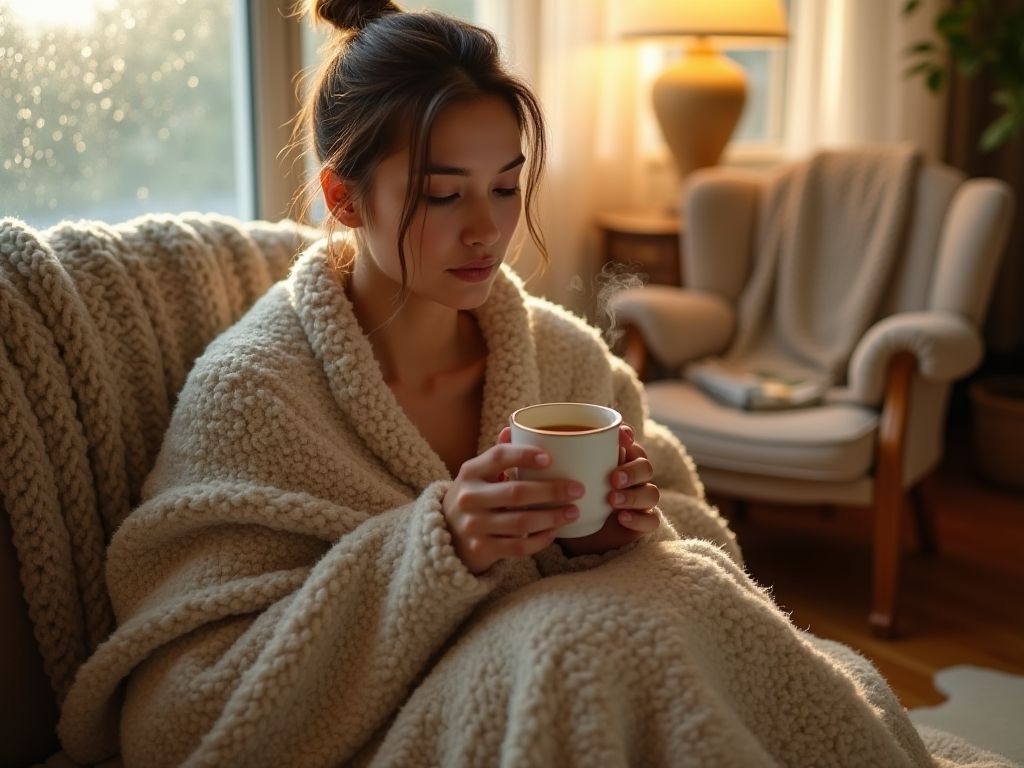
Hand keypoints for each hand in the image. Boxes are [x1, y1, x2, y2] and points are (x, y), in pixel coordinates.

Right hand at [442, 427, 584, 573]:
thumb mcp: (479, 473)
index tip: (550, 458)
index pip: (498, 457)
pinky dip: (539, 540)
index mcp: (470, 471)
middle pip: (516, 493)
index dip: (525, 455)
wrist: (447, 534)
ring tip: (573, 512)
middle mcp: (469, 498)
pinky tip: (554, 532)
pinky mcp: (481, 549)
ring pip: (521, 522)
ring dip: (552, 517)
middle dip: (551, 491)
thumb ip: (498, 454)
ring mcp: (474, 525)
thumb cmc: (474, 496)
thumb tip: (512, 426)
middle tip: (578, 489)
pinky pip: (517, 546)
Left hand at [557, 423, 659, 557]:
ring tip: (612, 500)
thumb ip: (550, 458)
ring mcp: (639, 500)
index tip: (621, 437)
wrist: (573, 534)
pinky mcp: (641, 522)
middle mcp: (631, 477)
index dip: (628, 437)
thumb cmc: (567, 499)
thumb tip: (523, 435)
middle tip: (612, 478)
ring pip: (652, 493)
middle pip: (645, 466)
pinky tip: (622, 518)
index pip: (629, 442)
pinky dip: (640, 518)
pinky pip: (652, 519)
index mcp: (615, 459)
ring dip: (633, 495)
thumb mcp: (557, 478)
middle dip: (632, 471)